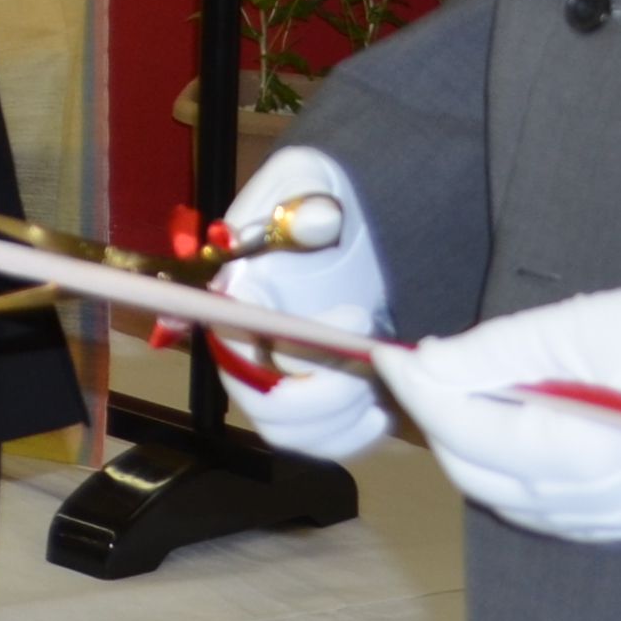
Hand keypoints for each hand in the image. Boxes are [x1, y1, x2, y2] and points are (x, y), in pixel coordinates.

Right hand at [214, 147, 396, 462]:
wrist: (349, 219)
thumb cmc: (321, 197)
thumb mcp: (310, 180)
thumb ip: (303, 203)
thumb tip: (313, 225)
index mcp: (237, 294)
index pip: (237, 339)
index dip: (293, 346)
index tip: (355, 315)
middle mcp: (246, 344)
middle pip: (264, 402)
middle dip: (326, 393)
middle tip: (375, 359)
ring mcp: (276, 377)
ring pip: (290, 430)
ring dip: (340, 419)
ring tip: (384, 386)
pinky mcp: (310, 400)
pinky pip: (318, 440)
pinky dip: (352, 437)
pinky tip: (383, 410)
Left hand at [385, 269, 620, 543]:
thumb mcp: (583, 324)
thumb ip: (499, 351)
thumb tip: (432, 362)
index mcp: (575, 452)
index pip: (462, 428)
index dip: (419, 387)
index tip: (395, 354)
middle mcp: (591, 500)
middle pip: (474, 471)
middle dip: (440, 421)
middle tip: (424, 372)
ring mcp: (616, 517)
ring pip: (508, 497)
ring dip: (475, 448)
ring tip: (468, 394)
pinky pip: (551, 512)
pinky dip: (519, 476)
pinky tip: (521, 434)